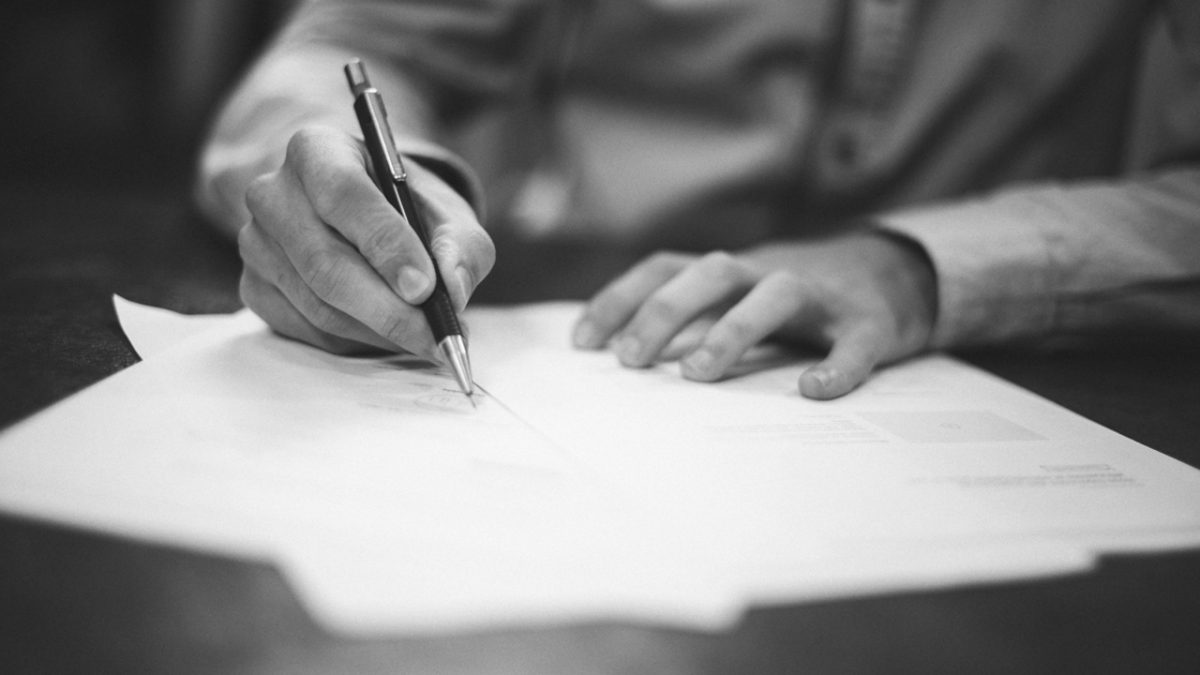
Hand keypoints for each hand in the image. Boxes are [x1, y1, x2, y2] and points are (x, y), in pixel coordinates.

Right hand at [236, 126, 493, 357]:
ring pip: (319, 305)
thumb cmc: (408, 210)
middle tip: (436, 337)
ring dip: (379, 332)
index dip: (386, 245)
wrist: (365, 217)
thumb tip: (453, 291)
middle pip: (326, 263)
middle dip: (388, 309)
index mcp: (317, 150)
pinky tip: (389, 335)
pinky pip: (307, 329)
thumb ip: (461, 246)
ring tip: (426, 339)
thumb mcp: (448, 214)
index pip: (344, 195)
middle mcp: (273, 193)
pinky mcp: (254, 287)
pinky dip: (356, 342)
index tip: (425, 288)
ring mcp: (256, 243)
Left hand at [572, 230, 937, 398]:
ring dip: (732, 329)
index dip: (621, 298)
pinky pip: (854, 342)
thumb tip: (621, 359)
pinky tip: (814, 391)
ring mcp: (822, 295)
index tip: (582, 342)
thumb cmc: (797, 300)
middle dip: (665, 311)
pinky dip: (837, 365)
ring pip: (775, 295)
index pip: (666, 268)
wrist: (897, 275)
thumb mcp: (740, 299)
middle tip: (629, 360)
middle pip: (712, 273)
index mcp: (732, 271)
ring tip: (697, 374)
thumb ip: (694, 320)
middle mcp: (769, 272)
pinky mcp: (871, 322)